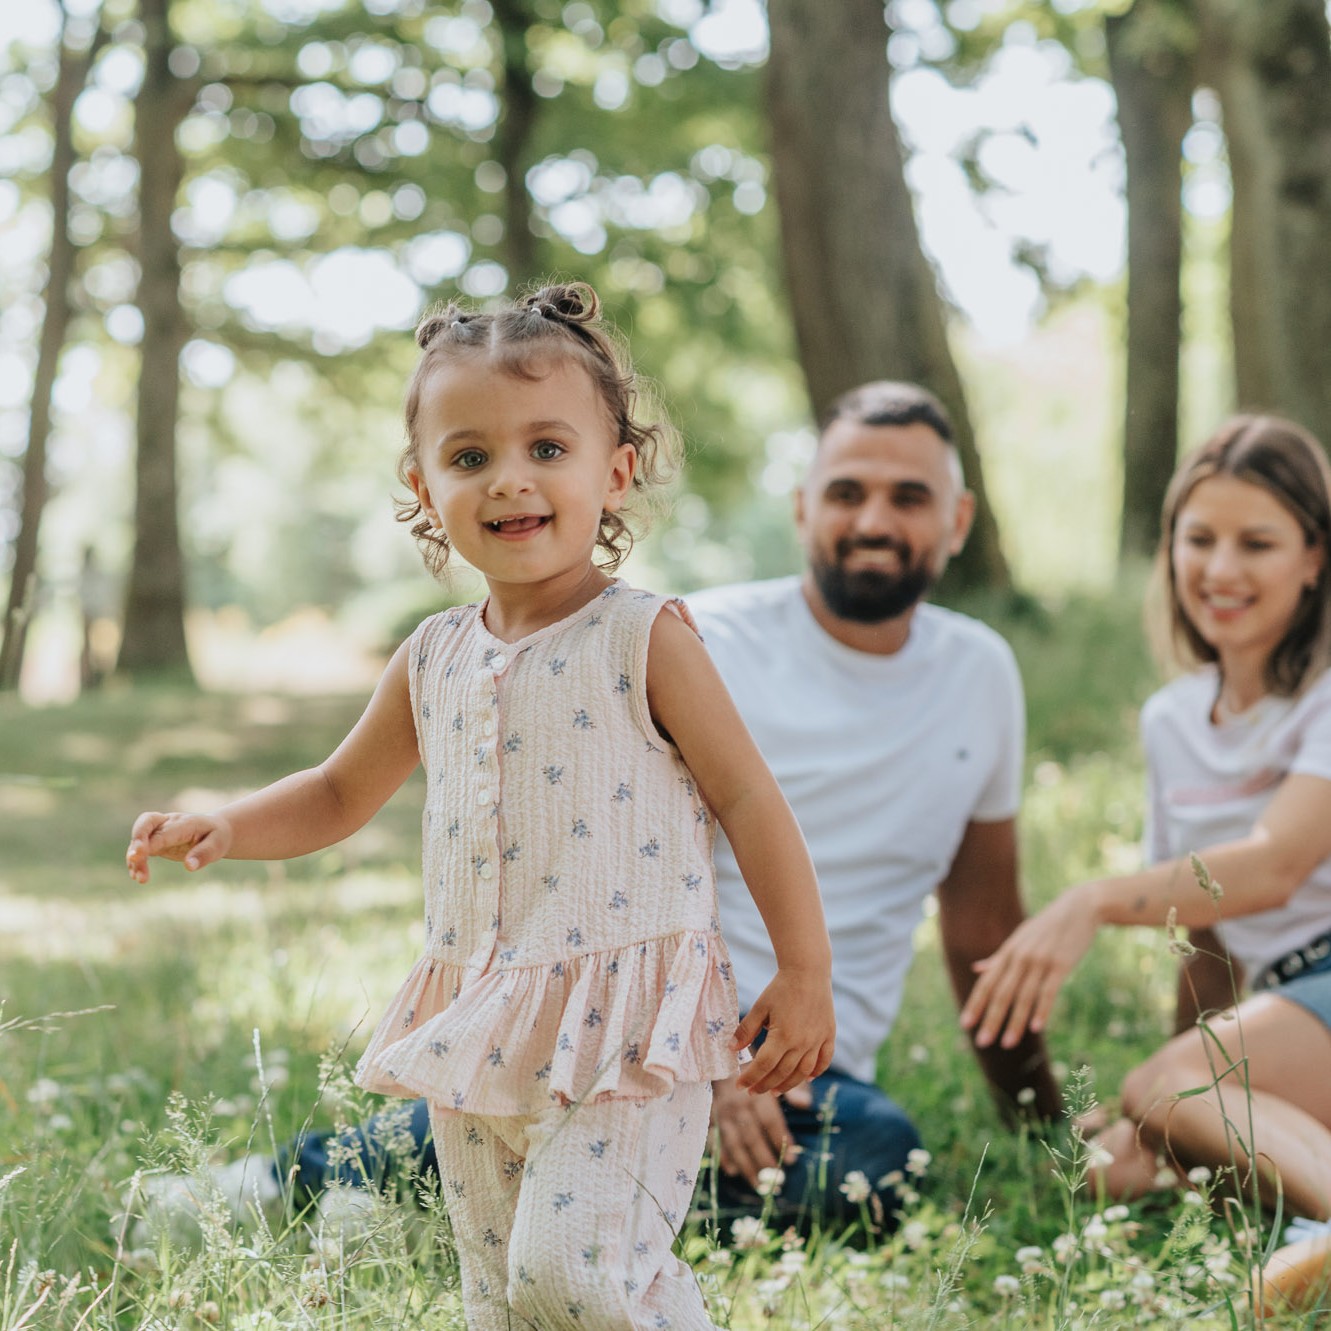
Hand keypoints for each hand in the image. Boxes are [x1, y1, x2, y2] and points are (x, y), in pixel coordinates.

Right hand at [126, 811, 232, 882]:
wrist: (216, 830)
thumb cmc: (217, 836)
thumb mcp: (218, 845)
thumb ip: (204, 854)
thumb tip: (189, 867)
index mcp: (184, 823)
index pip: (163, 831)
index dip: (149, 841)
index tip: (139, 854)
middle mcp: (168, 823)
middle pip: (145, 823)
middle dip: (136, 840)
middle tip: (134, 858)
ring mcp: (160, 831)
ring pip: (139, 839)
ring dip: (135, 859)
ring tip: (141, 879)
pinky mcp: (155, 841)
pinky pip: (140, 849)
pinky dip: (136, 862)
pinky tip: (138, 877)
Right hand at [710, 1075, 811, 1187]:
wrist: (720, 1058)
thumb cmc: (756, 1071)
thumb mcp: (777, 1073)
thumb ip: (792, 1088)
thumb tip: (805, 1105)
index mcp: (757, 1094)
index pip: (770, 1120)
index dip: (781, 1140)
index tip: (792, 1160)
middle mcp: (738, 1105)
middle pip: (752, 1136)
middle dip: (764, 1160)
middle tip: (776, 1181)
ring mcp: (722, 1113)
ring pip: (734, 1143)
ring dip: (745, 1165)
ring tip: (758, 1185)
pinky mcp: (711, 1117)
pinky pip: (715, 1140)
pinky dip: (722, 1156)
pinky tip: (732, 1171)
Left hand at [732, 968, 834, 1095]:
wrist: (808, 971)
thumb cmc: (781, 987)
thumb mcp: (760, 1007)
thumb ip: (746, 1030)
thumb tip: (731, 1049)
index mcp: (783, 1037)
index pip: (763, 1066)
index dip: (750, 1078)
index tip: (739, 1086)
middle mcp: (802, 1043)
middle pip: (782, 1073)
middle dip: (765, 1085)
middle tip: (754, 1092)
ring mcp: (817, 1041)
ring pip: (803, 1072)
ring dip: (788, 1085)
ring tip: (775, 1091)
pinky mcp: (828, 1035)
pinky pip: (824, 1060)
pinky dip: (816, 1072)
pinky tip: (807, 1078)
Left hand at [958, 885, 1101, 1047]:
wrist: (1079, 908)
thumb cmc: (1047, 926)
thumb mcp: (1020, 938)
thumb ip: (999, 957)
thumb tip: (977, 969)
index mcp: (1008, 952)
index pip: (987, 983)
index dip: (975, 1004)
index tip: (965, 1024)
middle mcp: (1020, 957)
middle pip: (1001, 993)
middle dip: (991, 1019)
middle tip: (981, 1042)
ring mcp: (1040, 961)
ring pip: (1023, 997)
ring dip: (1014, 1022)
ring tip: (1007, 1044)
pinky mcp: (1061, 965)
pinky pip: (1048, 991)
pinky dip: (1041, 1010)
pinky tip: (1035, 1028)